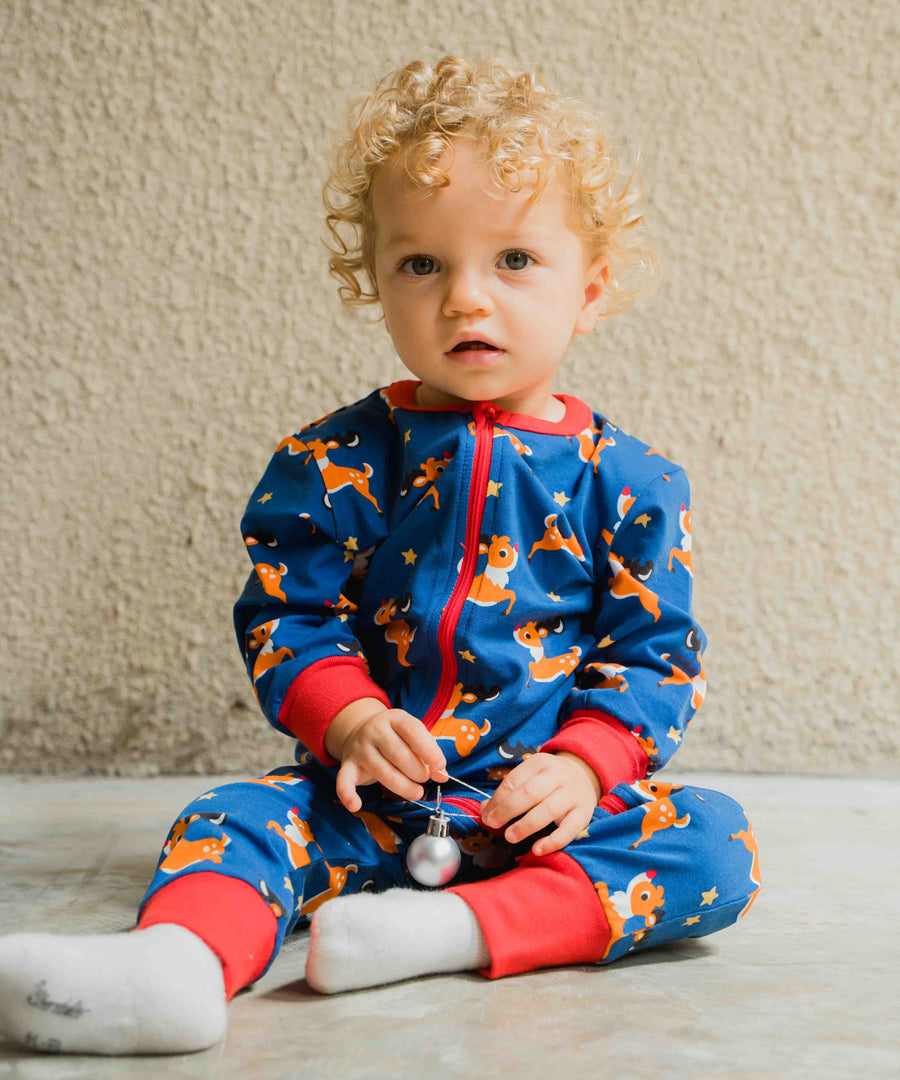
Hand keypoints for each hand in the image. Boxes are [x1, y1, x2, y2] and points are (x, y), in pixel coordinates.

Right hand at [334, 707, 448, 813]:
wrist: (361, 730)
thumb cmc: (396, 737)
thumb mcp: (414, 736)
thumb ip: (429, 752)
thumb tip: (442, 775)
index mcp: (395, 718)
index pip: (413, 731)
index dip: (429, 751)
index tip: (440, 768)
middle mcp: (375, 730)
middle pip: (399, 754)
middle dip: (417, 772)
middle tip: (424, 779)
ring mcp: (360, 748)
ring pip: (382, 772)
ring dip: (403, 787)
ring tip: (416, 792)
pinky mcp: (348, 765)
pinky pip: (344, 781)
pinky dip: (347, 795)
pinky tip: (356, 806)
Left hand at [480, 752, 600, 856]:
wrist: (584, 776)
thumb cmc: (548, 780)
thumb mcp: (529, 777)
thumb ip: (508, 792)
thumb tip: (485, 810)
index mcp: (539, 763)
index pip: (513, 782)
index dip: (497, 800)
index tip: (486, 815)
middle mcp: (558, 775)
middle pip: (529, 794)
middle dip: (507, 810)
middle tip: (492, 824)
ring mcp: (572, 794)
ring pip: (547, 810)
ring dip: (525, 825)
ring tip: (510, 836)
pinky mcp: (584, 814)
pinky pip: (568, 830)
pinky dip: (552, 842)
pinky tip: (537, 849)